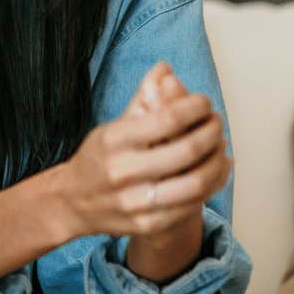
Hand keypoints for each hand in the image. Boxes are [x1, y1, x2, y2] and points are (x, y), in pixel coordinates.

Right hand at [53, 64, 229, 239]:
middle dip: (211, 133)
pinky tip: (218, 170)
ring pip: (194, 183)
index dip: (194, 107)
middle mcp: (122, 171)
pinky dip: (213, 184)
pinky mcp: (146, 224)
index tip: (204, 102)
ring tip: (220, 146)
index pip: (167, 118)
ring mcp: (135, 202)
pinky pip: (191, 205)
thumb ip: (143, 99)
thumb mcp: (113, 126)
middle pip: (186, 151)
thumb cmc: (99, 158)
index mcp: (114, 140)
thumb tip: (165, 68)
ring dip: (217, 161)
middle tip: (216, 123)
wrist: (72, 203)